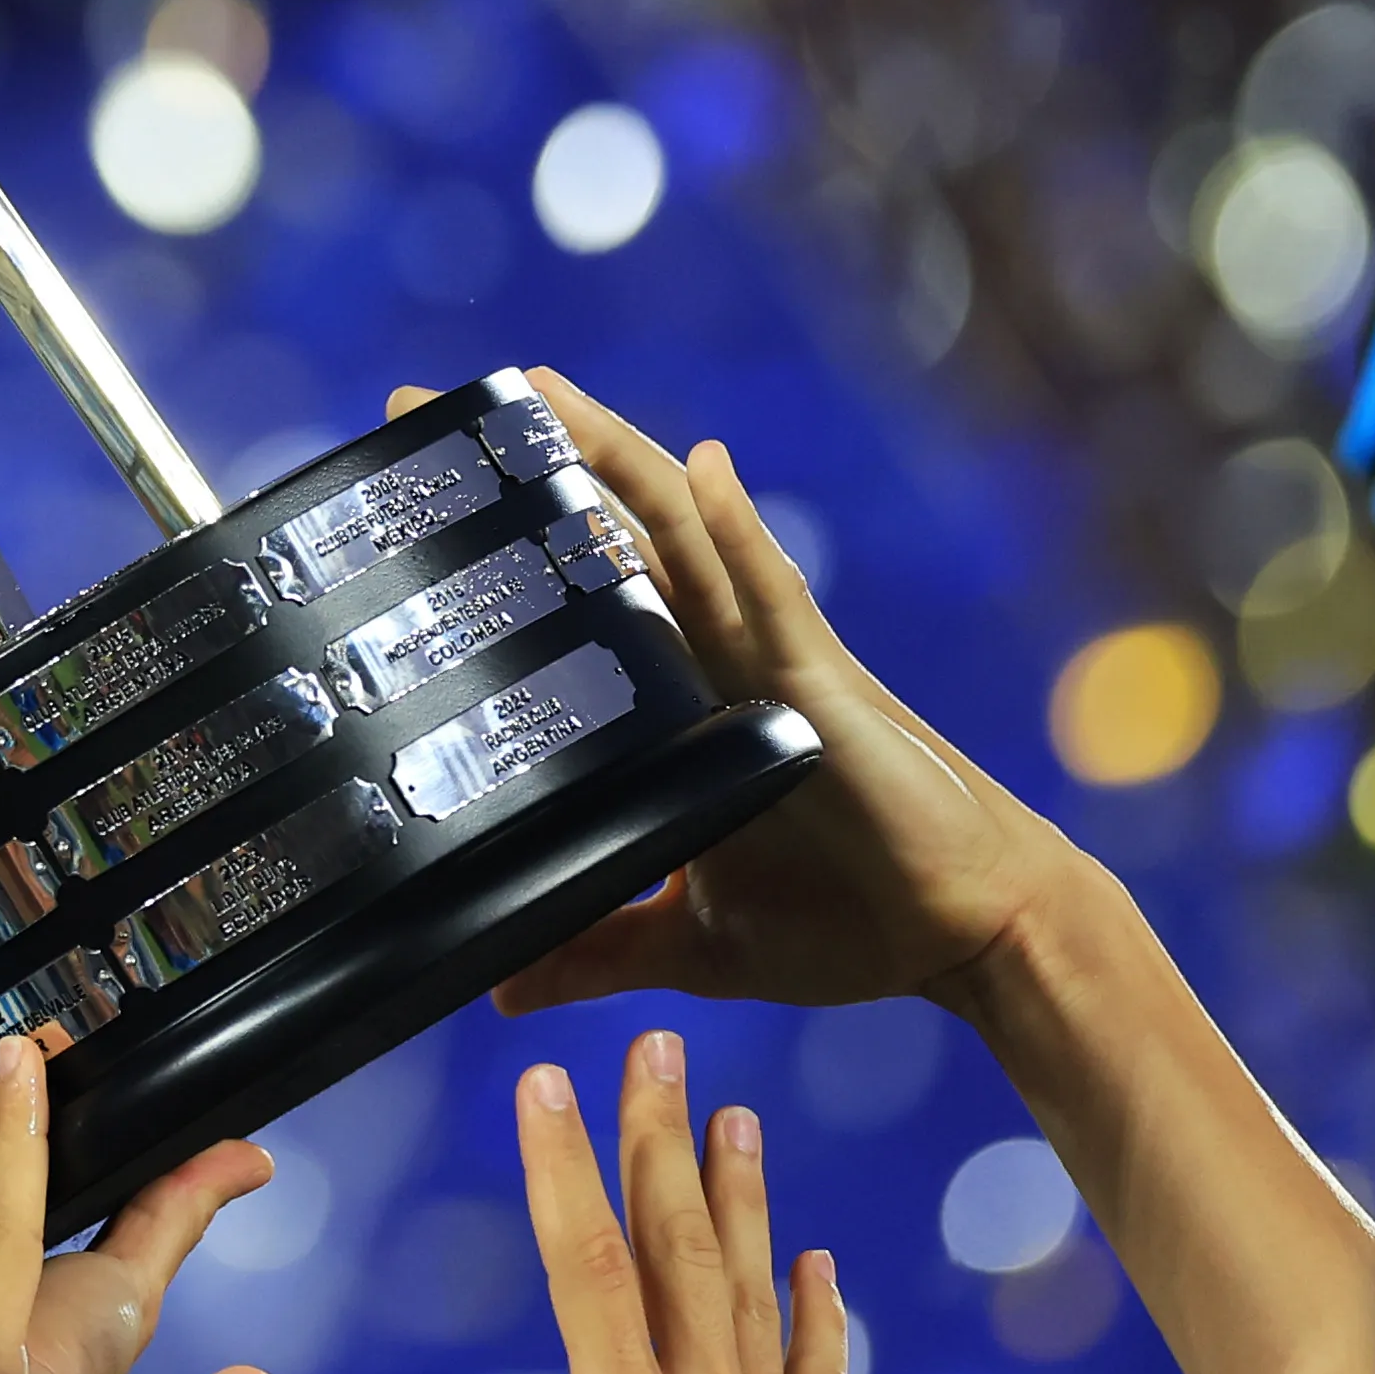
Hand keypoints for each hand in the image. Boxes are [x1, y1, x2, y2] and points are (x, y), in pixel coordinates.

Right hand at [318, 1035, 843, 1373]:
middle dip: (660, 1142)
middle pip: (681, 1250)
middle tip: (657, 1052)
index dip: (563, 1168)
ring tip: (735, 1118)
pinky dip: (818, 1317)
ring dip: (741, 1199)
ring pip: (752, 1291)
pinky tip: (818, 1265)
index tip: (546, 1085)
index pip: (590, 1267)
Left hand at [405, 370, 1075, 1015]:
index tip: (406, 492)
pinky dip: (738, 527)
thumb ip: (600, 950)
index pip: (571, 593)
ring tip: (538, 385)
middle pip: (602, 535)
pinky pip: (773, 595)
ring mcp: (767, 663)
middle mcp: (712, 659)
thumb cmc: (850, 921)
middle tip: (416, 398)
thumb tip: (499, 988)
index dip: (499, 536)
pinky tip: (702, 463)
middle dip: (522, 462)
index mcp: (678, 700)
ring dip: (609, 456)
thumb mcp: (693, 943)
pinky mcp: (822, 692)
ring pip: (677, 536)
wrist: (968, 938)